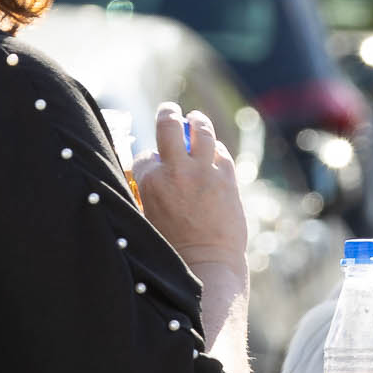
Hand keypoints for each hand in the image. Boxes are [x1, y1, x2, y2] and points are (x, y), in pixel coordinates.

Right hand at [133, 104, 248, 278]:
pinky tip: (213, 151)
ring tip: (196, 119)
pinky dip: (216, 150)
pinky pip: (222, 152)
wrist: (207, 263)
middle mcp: (176, 170)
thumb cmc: (173, 249)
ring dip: (198, 122)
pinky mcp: (228, 179)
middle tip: (170, 110)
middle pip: (169, 126)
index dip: (149, 158)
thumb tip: (144, 180)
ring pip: (202, 131)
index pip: (145, 155)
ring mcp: (204, 172)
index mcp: (150, 182)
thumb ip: (147, 194)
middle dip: (168, 113)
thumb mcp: (147, 219)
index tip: (154, 162)